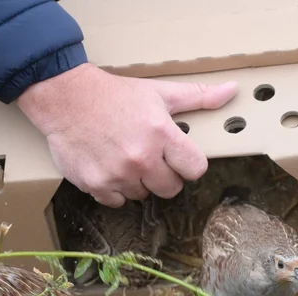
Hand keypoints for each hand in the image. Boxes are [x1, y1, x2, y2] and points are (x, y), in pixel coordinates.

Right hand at [18, 64, 237, 206]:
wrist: (65, 97)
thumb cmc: (114, 95)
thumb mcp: (159, 92)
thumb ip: (197, 97)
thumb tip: (232, 90)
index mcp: (162, 135)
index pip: (196, 169)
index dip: (188, 164)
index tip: (177, 156)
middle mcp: (142, 158)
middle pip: (171, 189)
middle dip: (163, 175)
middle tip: (148, 157)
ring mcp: (118, 174)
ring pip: (143, 196)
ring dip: (137, 182)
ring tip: (124, 158)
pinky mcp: (96, 185)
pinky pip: (117, 202)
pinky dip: (114, 190)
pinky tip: (108, 168)